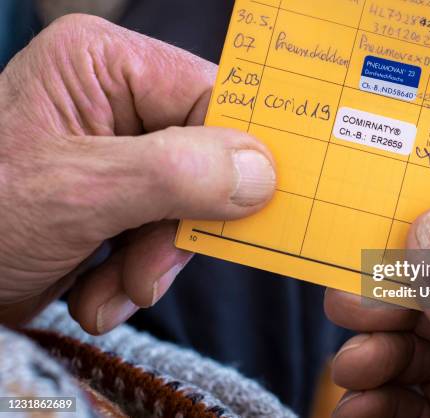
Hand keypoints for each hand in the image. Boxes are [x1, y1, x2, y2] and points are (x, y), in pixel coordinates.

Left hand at [0, 14, 275, 332]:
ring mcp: (116, 155)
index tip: (250, 212)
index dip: (238, 156)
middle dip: (179, 231)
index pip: (211, 98)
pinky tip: (96, 296)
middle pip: (204, 161)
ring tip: (111, 294)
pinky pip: (160, 235)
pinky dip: (135, 277)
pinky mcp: (113, 201)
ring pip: (186, 208)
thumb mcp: (77, 192)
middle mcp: (117, 102)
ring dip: (154, 264)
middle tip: (149, 275)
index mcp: (107, 66)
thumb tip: (264, 172)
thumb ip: (176, 174)